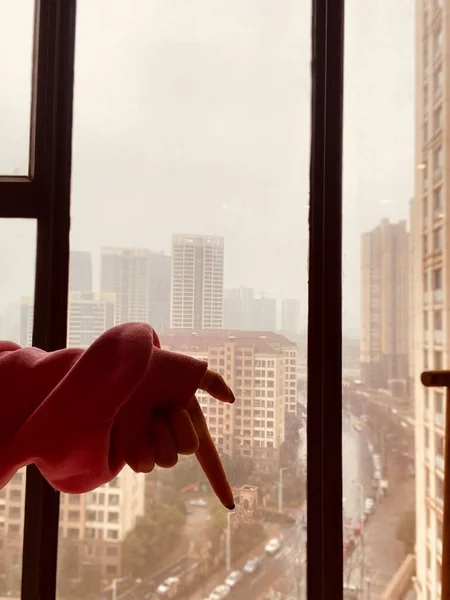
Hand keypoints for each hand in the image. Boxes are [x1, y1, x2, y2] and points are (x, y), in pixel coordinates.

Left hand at [134, 370, 234, 509]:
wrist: (120, 371)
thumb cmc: (153, 367)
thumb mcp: (186, 369)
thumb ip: (212, 381)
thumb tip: (231, 399)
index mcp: (187, 422)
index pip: (208, 457)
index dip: (219, 481)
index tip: (230, 505)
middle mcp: (171, 437)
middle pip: (188, 449)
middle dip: (181, 427)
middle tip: (167, 407)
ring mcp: (151, 445)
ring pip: (167, 460)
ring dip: (161, 435)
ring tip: (149, 416)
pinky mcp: (130, 452)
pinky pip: (144, 466)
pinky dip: (144, 451)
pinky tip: (138, 433)